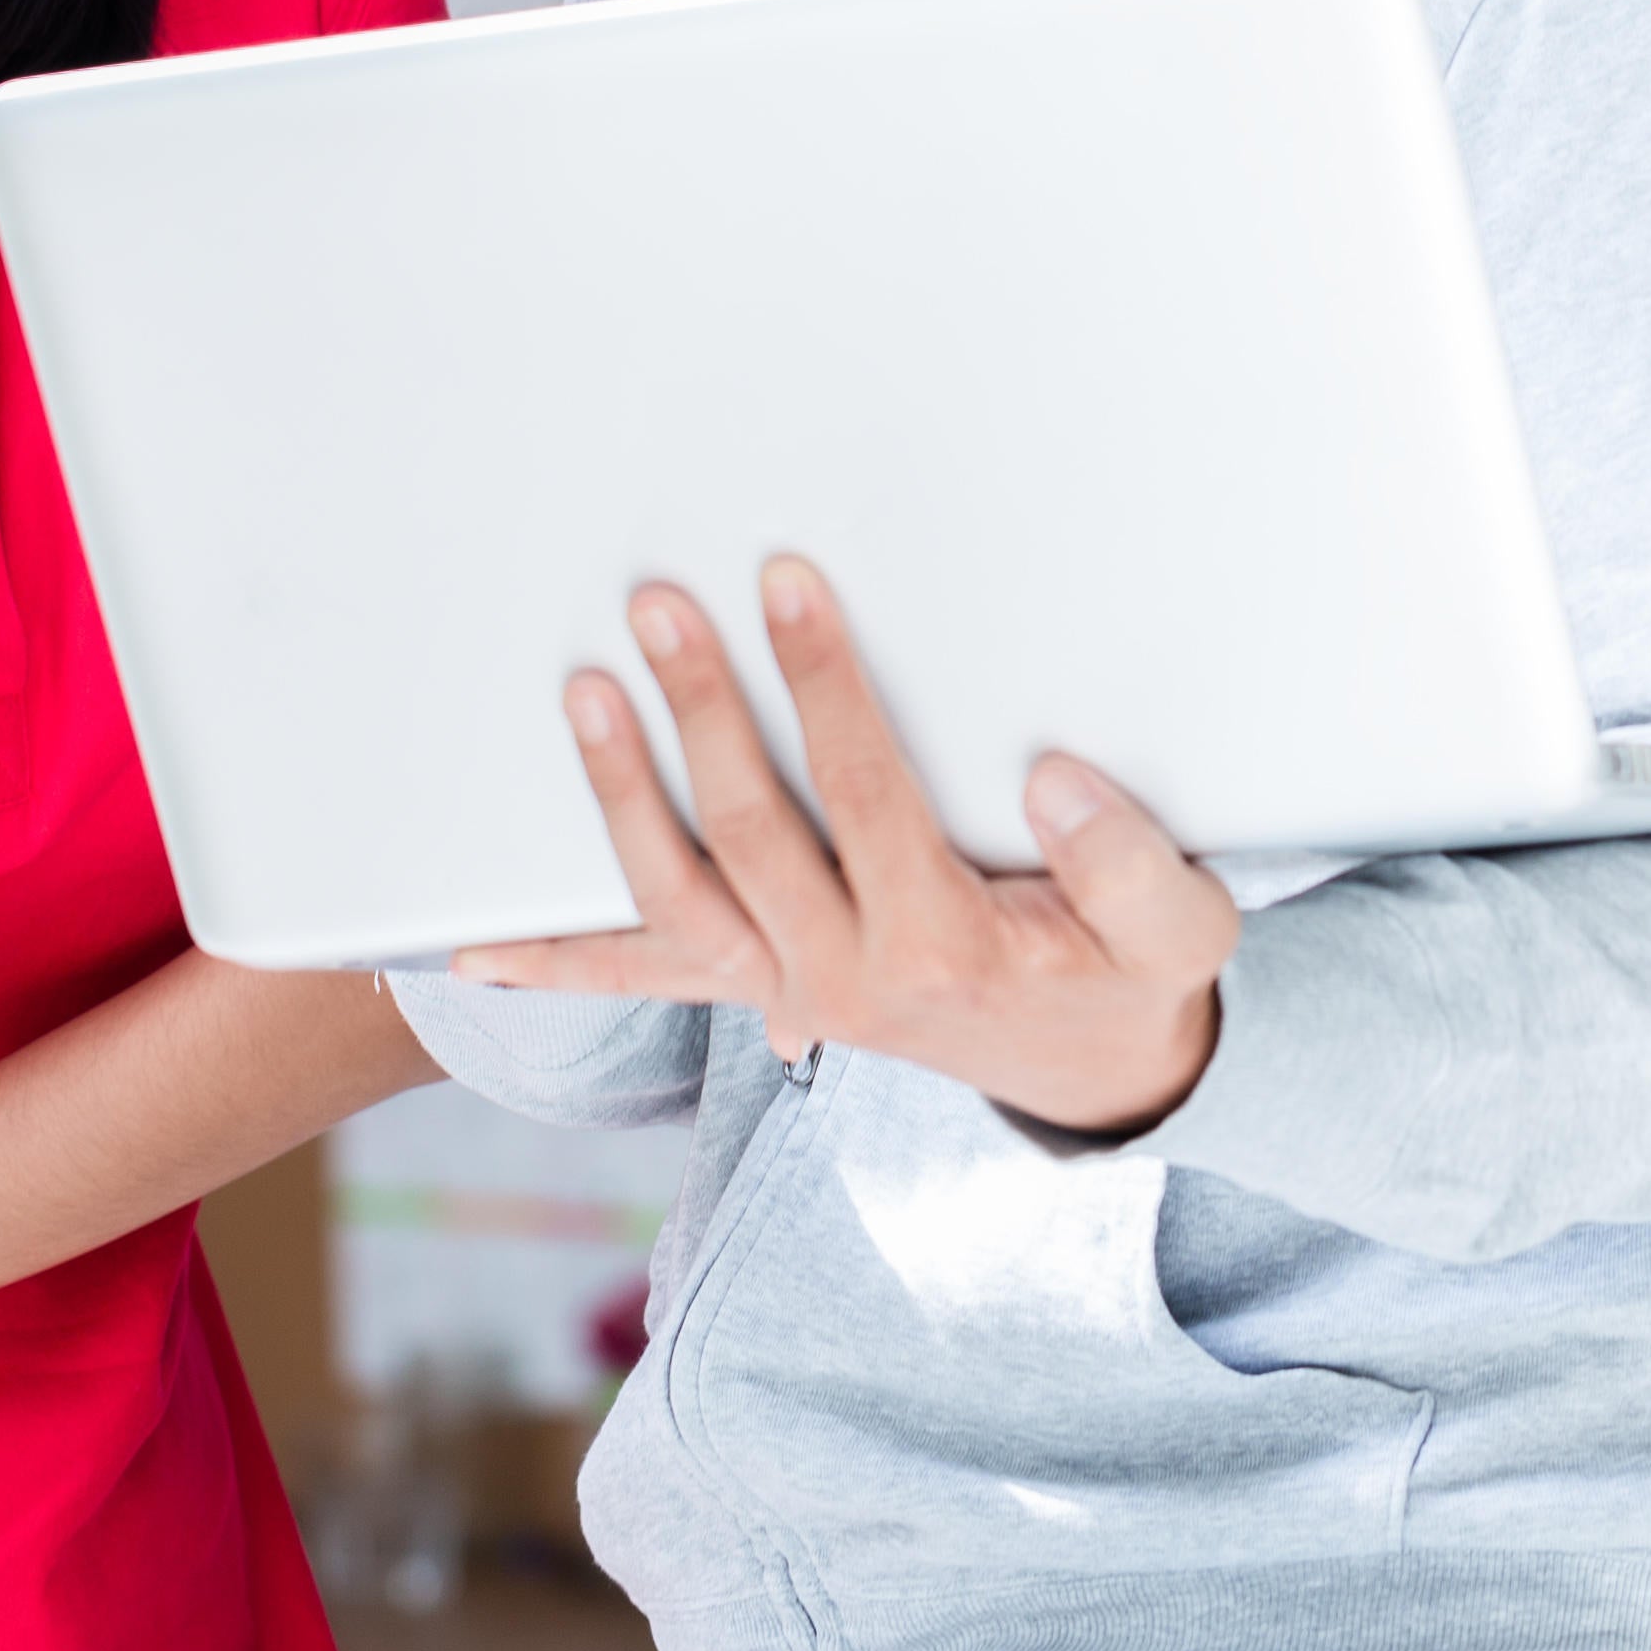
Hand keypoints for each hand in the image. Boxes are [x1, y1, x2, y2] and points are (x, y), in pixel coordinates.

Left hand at [458, 560, 1240, 1139]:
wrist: (1090, 1068)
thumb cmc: (1128, 973)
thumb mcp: (1178, 927)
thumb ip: (1130, 859)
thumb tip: (1052, 778)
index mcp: (941, 946)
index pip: (863, 792)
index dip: (822, 682)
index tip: (789, 583)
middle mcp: (843, 980)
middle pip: (749, 830)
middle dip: (702, 706)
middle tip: (662, 604)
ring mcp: (789, 992)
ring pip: (677, 895)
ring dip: (620, 793)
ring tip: (584, 690)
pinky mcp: (764, 991)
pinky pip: (647, 977)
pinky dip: (559, 965)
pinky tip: (472, 952)